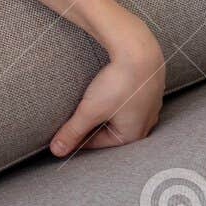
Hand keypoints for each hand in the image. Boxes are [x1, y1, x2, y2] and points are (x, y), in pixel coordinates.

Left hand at [50, 20, 164, 155]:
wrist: (140, 53)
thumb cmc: (118, 85)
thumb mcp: (90, 111)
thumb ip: (72, 132)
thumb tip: (56, 152)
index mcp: (133, 136)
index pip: (97, 143)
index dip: (75, 136)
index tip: (58, 131)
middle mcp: (145, 125)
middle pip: (107, 130)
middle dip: (89, 124)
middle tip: (71, 114)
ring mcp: (149, 107)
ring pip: (116, 115)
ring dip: (100, 110)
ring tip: (87, 101)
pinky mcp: (148, 91)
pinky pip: (125, 101)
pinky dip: (112, 99)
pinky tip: (104, 90)